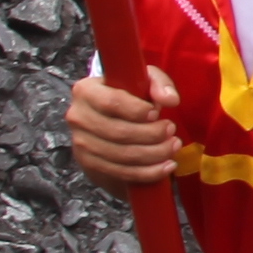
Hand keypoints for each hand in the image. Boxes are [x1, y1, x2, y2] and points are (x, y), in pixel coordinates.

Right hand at [63, 69, 180, 198]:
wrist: (108, 119)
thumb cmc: (128, 96)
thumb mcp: (143, 80)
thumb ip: (159, 83)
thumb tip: (170, 99)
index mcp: (86, 91)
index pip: (111, 102)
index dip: (137, 110)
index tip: (156, 113)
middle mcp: (79, 118)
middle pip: (118, 132)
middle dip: (151, 134)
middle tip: (171, 130)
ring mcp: (82, 144)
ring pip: (121, 155)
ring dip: (154, 154)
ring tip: (173, 146)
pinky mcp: (91, 164)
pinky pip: (121, 172)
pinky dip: (148, 172)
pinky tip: (166, 166)